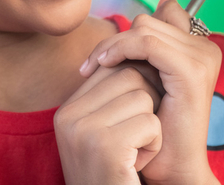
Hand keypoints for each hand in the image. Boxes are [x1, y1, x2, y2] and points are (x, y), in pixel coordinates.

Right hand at [54, 62, 162, 184]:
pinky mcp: (104, 146)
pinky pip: (150, 121)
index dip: (138, 83)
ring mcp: (83, 130)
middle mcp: (68, 116)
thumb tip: (137, 50)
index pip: (112, 66)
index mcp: (68, 109)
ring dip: (152, 124)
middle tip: (138, 134)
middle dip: (148, 100)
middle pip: (130, 73)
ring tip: (136, 151)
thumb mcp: (106, 130)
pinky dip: (155, 142)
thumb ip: (112, 93)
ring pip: (143, 95)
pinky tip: (139, 164)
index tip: (139, 110)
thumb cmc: (119, 172)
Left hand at [80, 0, 221, 184]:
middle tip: (92, 63)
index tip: (109, 54)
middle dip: (115, 39)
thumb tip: (155, 6)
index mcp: (198, 48)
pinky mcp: (191, 70)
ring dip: (113, 44)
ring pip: (143, 29)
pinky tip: (104, 65)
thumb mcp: (150, 78)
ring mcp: (201, 57)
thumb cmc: (157, 126)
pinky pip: (147, 43)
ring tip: (94, 66)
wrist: (172, 168)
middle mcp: (205, 48)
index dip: (132, 29)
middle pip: (148, 21)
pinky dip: (120, 49)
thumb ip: (150, 46)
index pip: (162, 13)